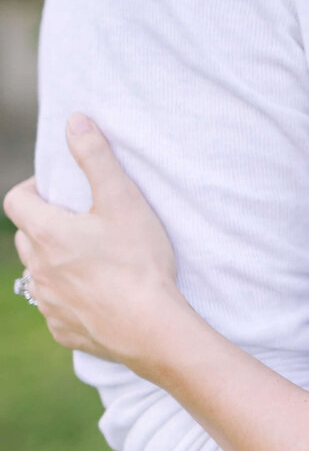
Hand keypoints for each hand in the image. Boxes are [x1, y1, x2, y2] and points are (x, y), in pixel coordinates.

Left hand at [4, 115, 187, 368]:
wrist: (151, 328)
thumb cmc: (138, 262)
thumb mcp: (123, 200)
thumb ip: (96, 157)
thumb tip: (75, 121)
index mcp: (48, 234)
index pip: (15, 201)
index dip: (32, 189)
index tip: (59, 189)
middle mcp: (38, 269)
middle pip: (25, 236)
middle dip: (44, 224)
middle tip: (80, 221)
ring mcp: (48, 303)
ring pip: (38, 273)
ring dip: (54, 260)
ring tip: (91, 257)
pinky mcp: (61, 329)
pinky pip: (53, 306)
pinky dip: (67, 295)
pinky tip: (97, 292)